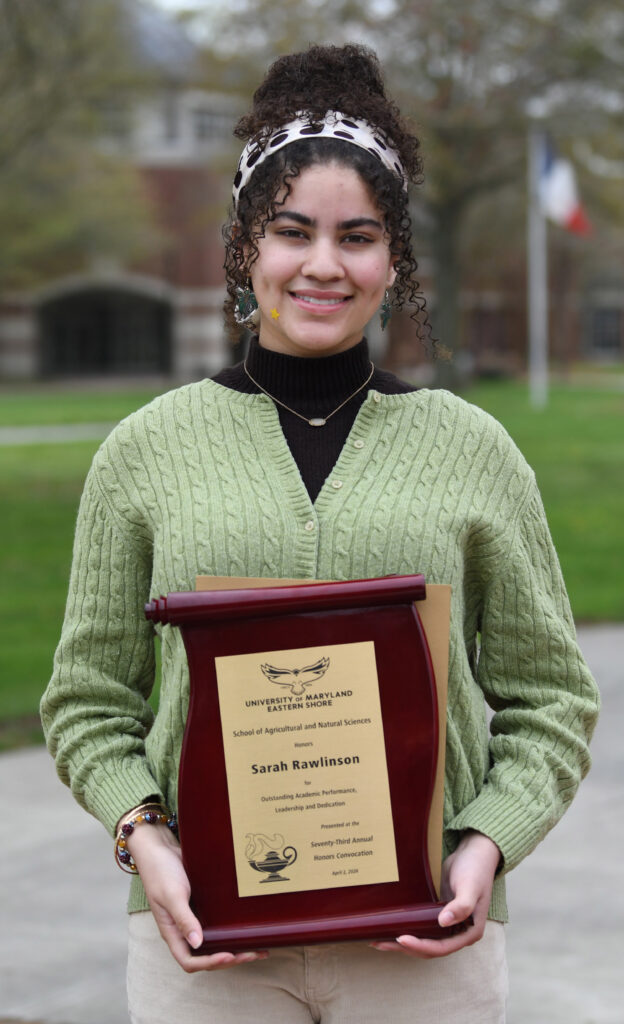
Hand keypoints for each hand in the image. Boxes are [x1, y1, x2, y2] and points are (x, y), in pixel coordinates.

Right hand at [126, 823, 268, 971]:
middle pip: (205, 955)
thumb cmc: (159, 871)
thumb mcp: (171, 895)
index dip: (209, 963)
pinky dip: (230, 929)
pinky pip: (216, 923)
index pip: (189, 961)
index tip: (229, 955)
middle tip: (253, 953)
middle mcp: (183, 929)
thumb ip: (183, 919)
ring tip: (257, 946)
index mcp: (172, 932)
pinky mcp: (202, 905)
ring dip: (233, 946)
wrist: (159, 847)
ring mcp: (193, 917)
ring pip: (213, 941)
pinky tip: (246, 925)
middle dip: (229, 958)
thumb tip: (197, 944)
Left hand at [370, 830, 500, 958]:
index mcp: (469, 932)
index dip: (421, 946)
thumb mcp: (470, 886)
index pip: (442, 947)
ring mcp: (449, 924)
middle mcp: (459, 932)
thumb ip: (461, 906)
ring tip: (379, 940)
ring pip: (424, 940)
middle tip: (380, 942)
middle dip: (406, 947)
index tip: (401, 938)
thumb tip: (443, 922)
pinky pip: (423, 927)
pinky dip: (409, 929)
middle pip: (430, 948)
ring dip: (403, 942)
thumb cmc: (476, 869)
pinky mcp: (439, 914)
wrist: (475, 852)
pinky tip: (392, 926)